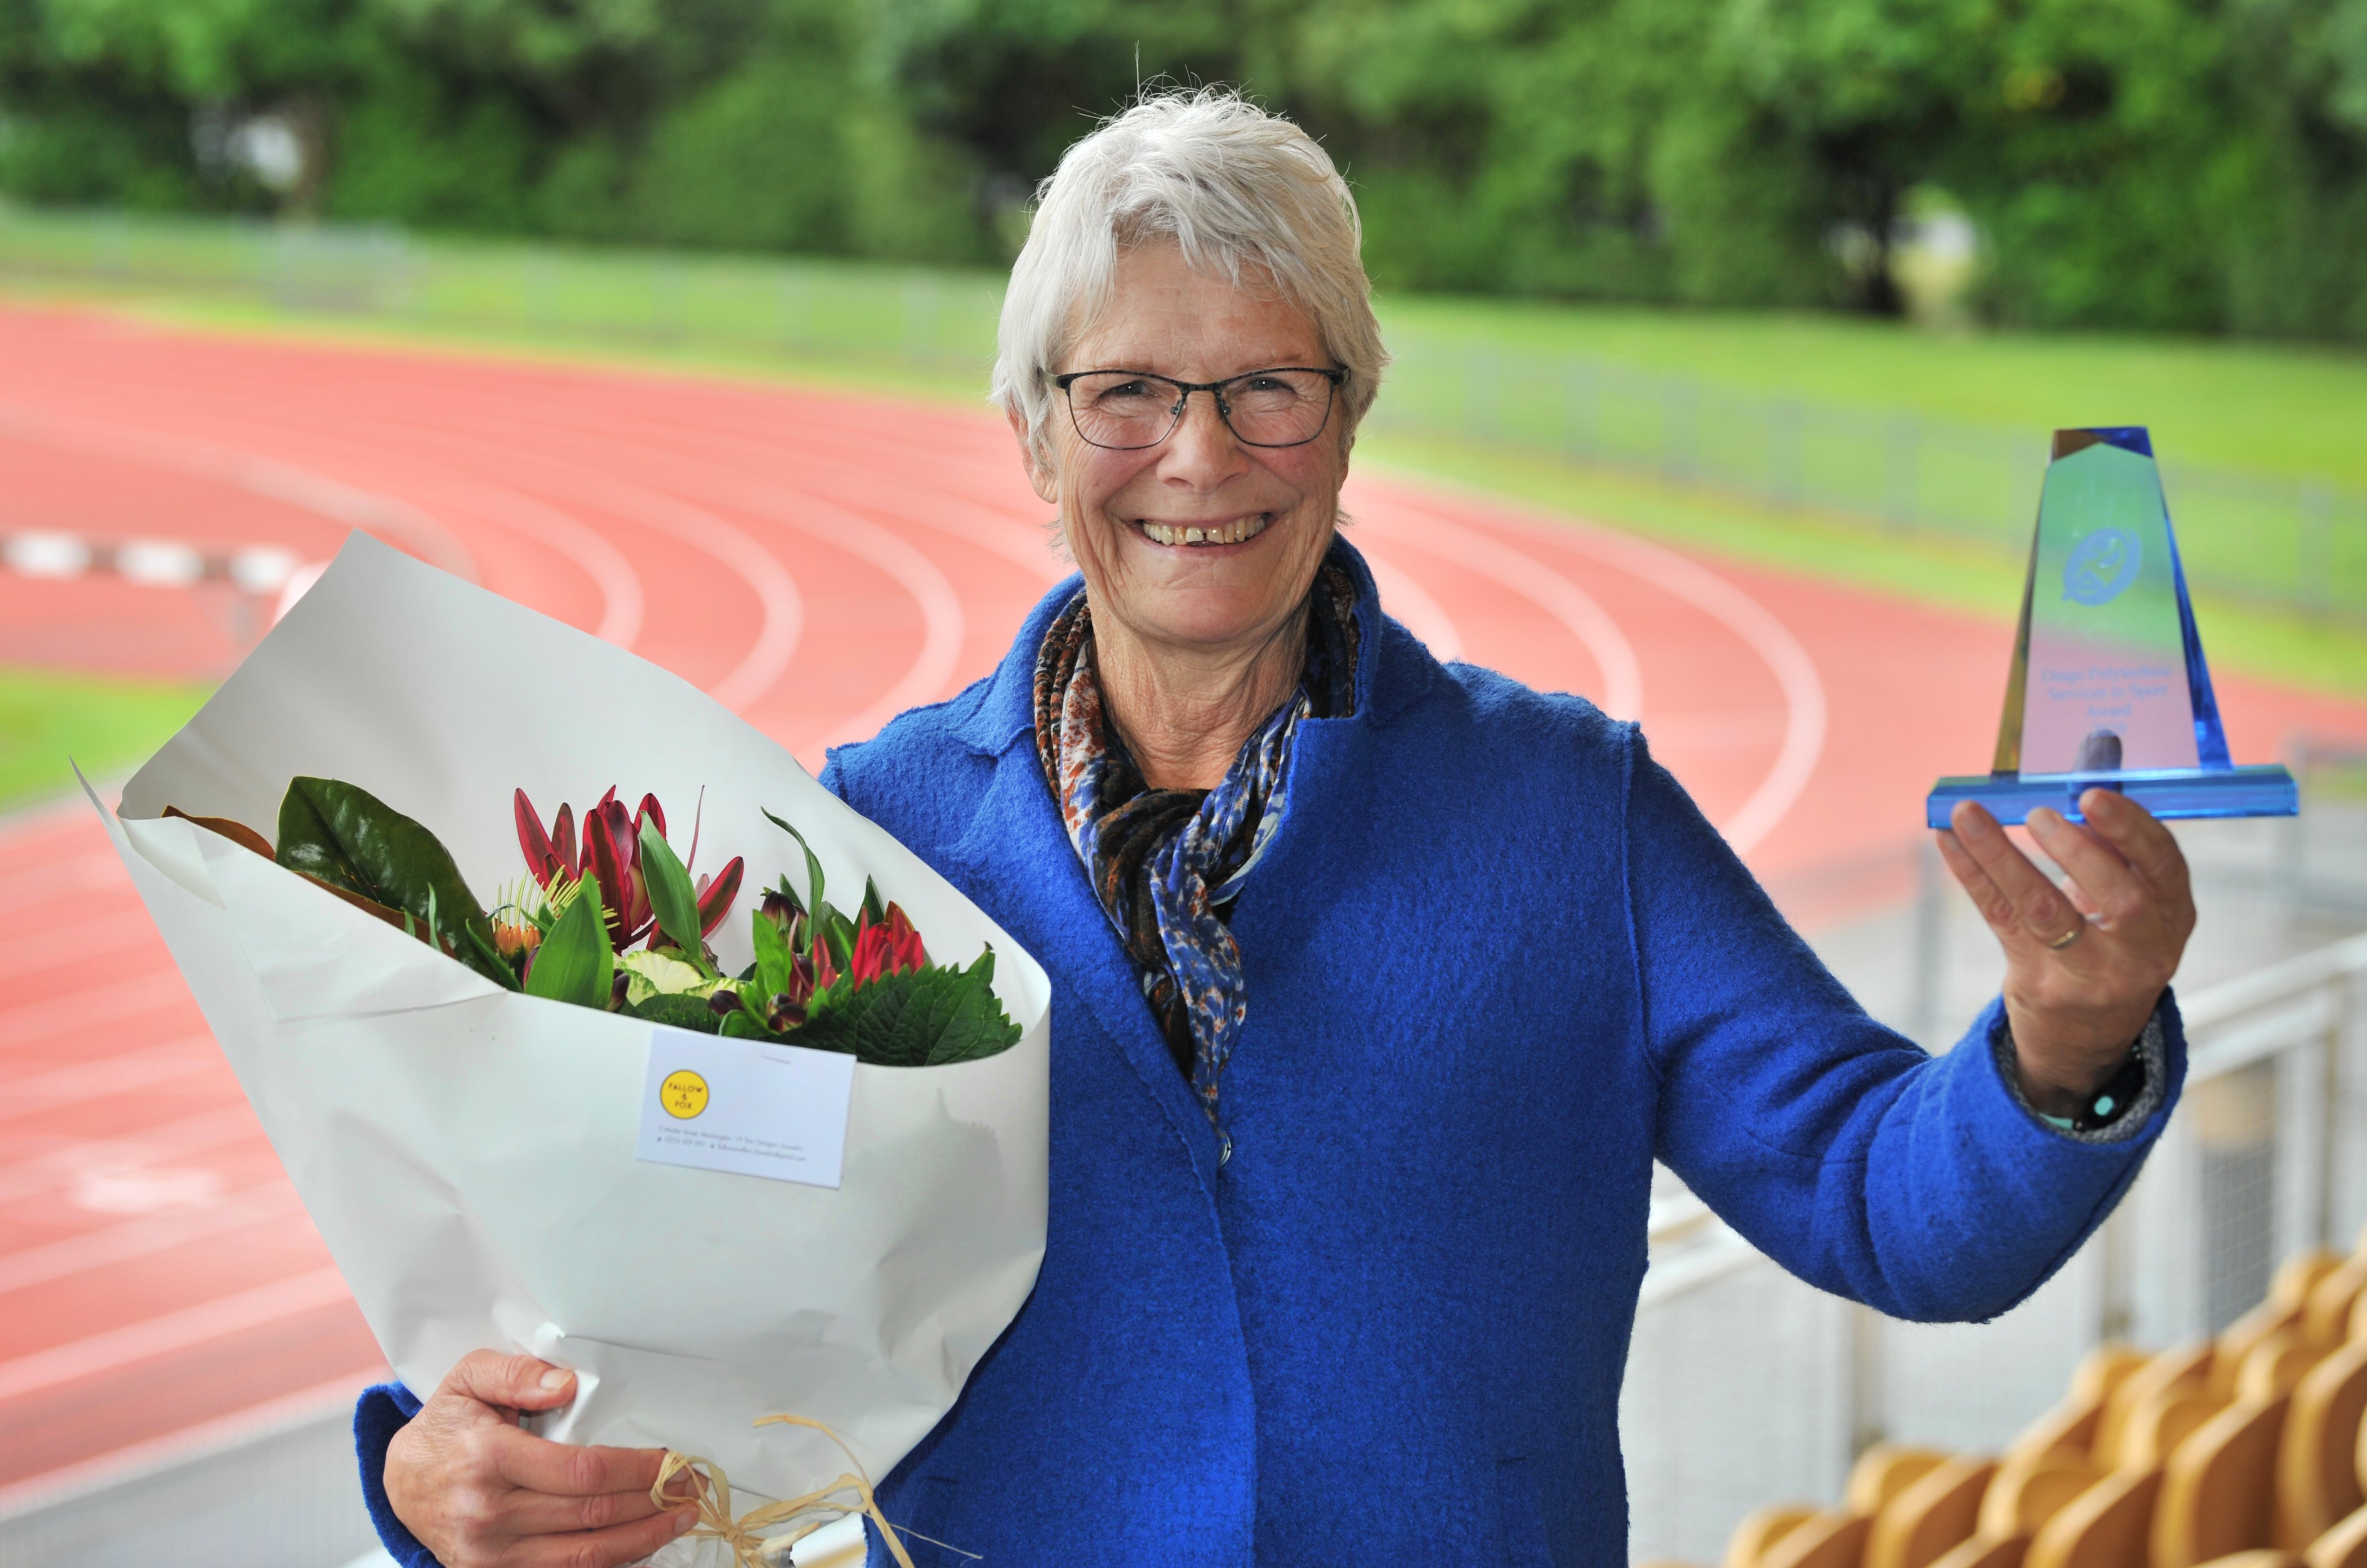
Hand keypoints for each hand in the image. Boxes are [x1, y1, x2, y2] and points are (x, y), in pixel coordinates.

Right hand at [385, 1350, 697, 1567]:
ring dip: (643, 1539)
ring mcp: (491, 1555)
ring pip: (585, 1555)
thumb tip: (566, 1383)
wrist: (402, 1484)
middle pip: (591, 1515)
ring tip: (681, 1518)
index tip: (672, 1461)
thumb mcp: (468, 1380)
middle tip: (692, 1485)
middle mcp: (489, 1514)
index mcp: (489, 1459)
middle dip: (652, 1502)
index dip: (636, 1470)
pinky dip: (611, 1563)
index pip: (581, 1471)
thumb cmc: (447, 1427)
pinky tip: (642, 1543)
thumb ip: (515, 1372)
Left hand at [1937, 790, 2193, 1117]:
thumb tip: (2091, 758)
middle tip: (2042, 813)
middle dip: (2079, 851)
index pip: (2164, 866)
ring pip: (2046, 912)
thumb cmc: (2111, 943)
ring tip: (1970, 815)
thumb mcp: (2131, 902)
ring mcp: (2089, 974)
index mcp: (2173, 915)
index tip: (2094, 795)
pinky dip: (1971, 873)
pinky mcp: (2038, 982)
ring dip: (2004, 857)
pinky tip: (1948, 839)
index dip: (2132, 829)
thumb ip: (2114, 841)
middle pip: (2120, 899)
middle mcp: (2142, 949)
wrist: (2087, 1037)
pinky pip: (2000, 919)